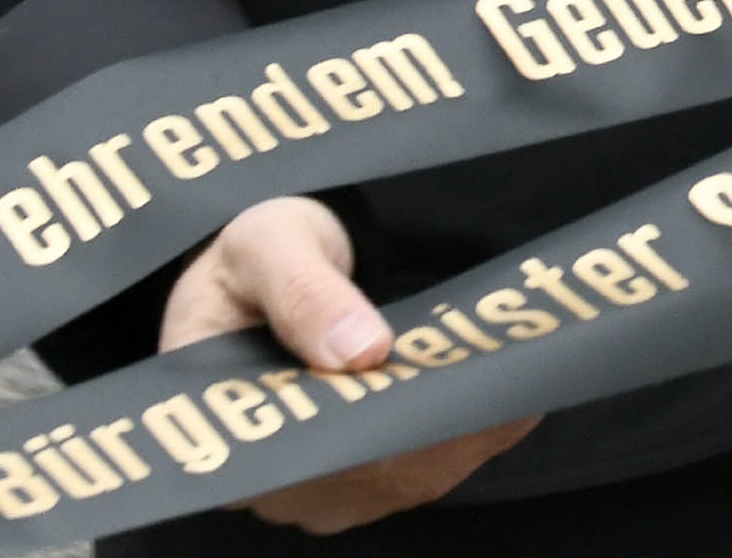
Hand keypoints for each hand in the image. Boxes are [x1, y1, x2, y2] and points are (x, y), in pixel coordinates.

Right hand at [161, 196, 538, 532]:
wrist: (270, 266)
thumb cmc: (254, 258)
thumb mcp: (266, 246)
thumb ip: (303, 292)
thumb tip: (360, 350)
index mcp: (220, 424)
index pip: (306, 454)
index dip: (378, 429)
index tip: (437, 389)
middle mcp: (272, 477)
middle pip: (369, 471)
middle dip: (437, 423)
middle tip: (496, 369)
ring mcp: (322, 485)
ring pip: (409, 474)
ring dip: (465, 427)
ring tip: (511, 372)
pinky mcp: (365, 475)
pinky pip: (430, 465)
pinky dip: (474, 430)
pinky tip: (511, 391)